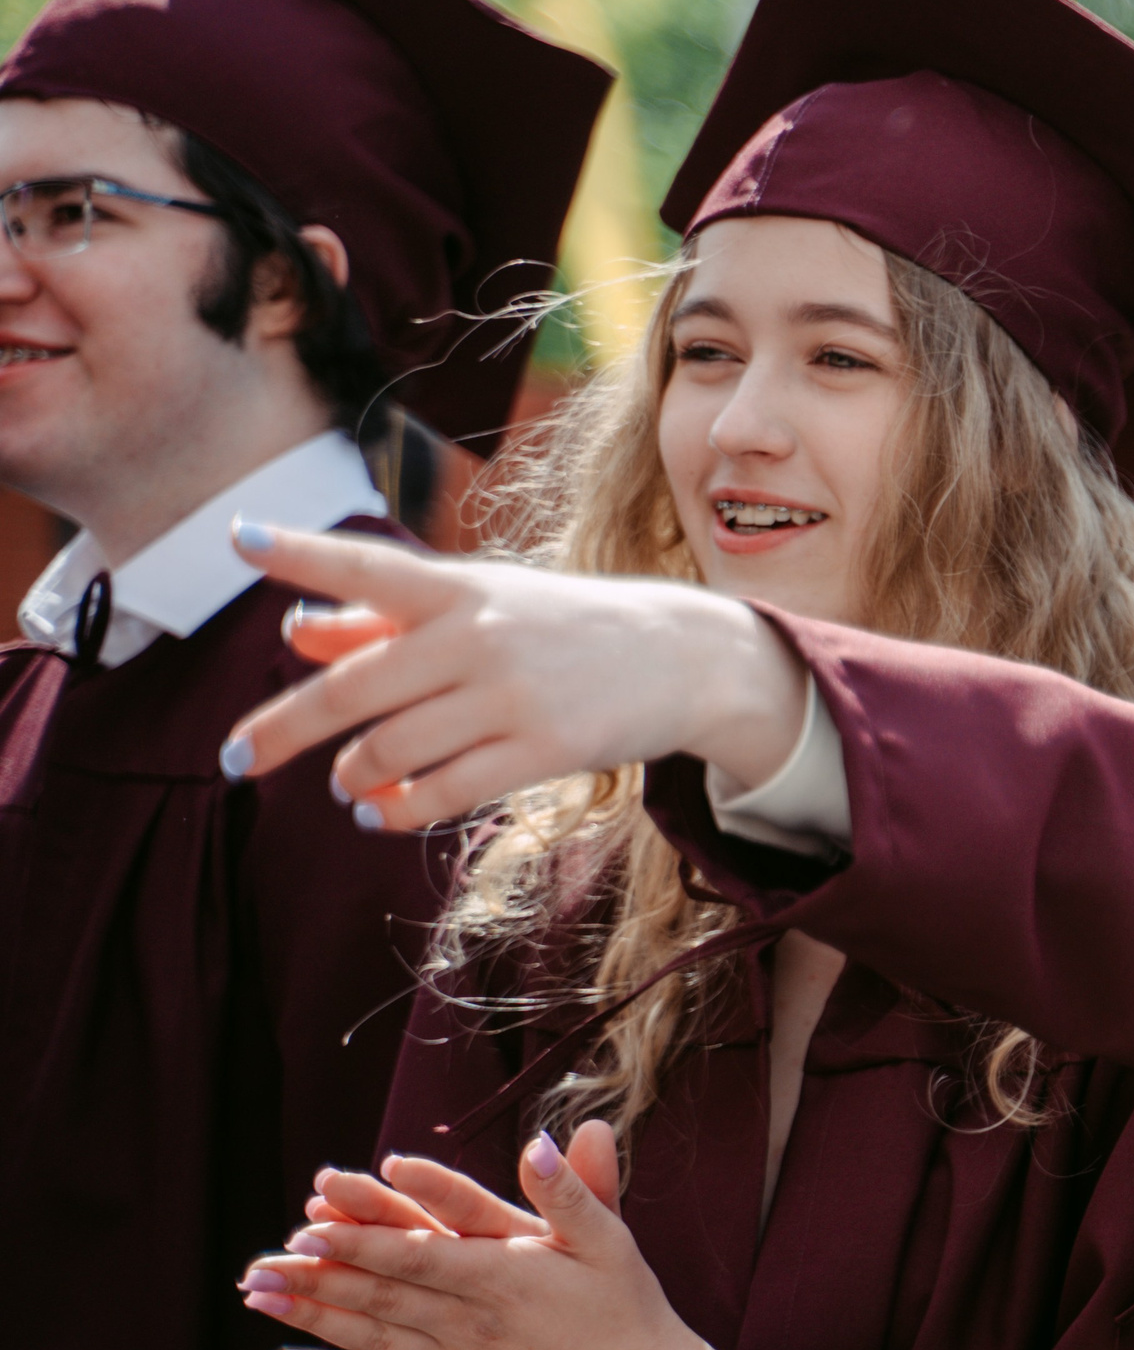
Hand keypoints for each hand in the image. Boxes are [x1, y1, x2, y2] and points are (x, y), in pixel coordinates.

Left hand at [217, 523, 807, 830]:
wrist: (681, 657)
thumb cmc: (561, 629)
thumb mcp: (480, 607)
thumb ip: (383, 619)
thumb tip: (294, 632)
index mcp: (460, 589)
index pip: (367, 566)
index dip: (301, 553)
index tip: (239, 537)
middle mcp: (480, 636)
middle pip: (353, 688)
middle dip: (281, 729)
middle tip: (236, 760)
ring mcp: (512, 695)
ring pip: (393, 749)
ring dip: (352, 774)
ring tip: (346, 782)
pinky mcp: (545, 749)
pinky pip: (444, 792)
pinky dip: (397, 810)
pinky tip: (378, 812)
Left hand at [242, 1122, 726, 1349]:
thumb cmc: (625, 1304)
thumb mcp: (610, 1237)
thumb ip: (572, 1189)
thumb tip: (541, 1141)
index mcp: (507, 1274)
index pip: (421, 1252)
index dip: (364, 1235)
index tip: (312, 1218)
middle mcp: (473, 1322)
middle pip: (381, 1295)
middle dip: (316, 1275)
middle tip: (256, 1261)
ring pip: (370, 1338)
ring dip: (310, 1316)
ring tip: (256, 1295)